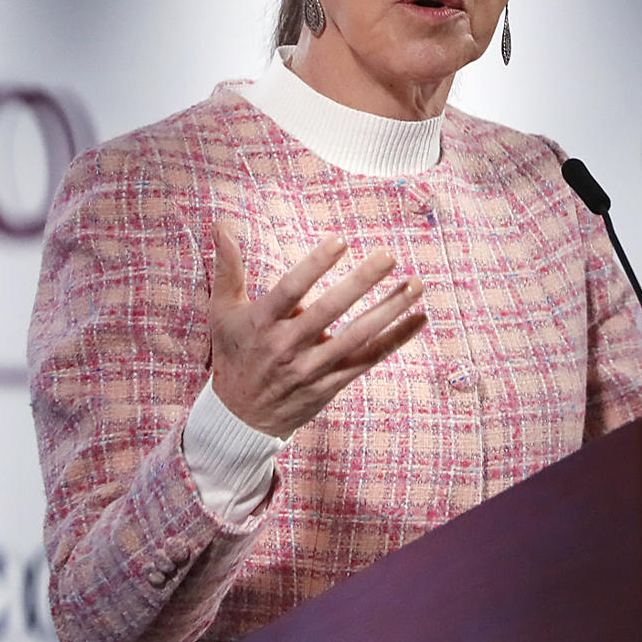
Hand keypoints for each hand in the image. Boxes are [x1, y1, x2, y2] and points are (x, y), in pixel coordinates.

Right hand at [207, 221, 427, 437]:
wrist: (241, 418)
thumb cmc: (234, 355)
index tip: (340, 240)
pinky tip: (418, 319)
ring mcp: (312, 368)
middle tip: (389, 256)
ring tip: (415, 285)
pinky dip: (395, 339)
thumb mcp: (223, 312)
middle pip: (329, 311)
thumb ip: (228, 268)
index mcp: (262, 323)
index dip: (314, 265)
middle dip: (361, 282)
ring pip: (356, 337)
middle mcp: (288, 346)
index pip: (291, 289)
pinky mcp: (331, 384)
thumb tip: (222, 223)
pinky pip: (368, 360)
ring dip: (389, 310)